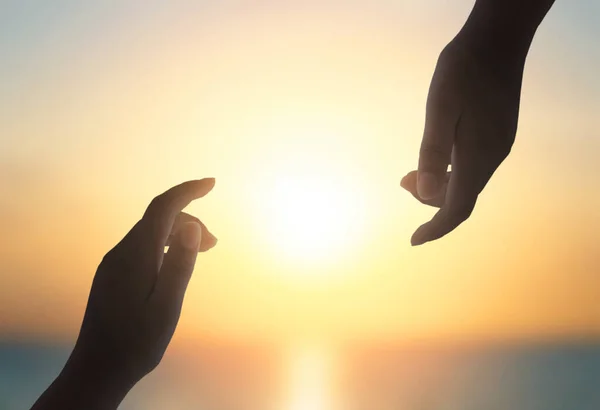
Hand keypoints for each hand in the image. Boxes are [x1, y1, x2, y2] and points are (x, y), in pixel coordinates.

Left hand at [31, 179, 216, 409]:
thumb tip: (192, 225)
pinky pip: (142, 246)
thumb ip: (180, 265)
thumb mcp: (167, 307)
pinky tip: (174, 265)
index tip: (211, 183)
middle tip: (214, 245)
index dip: (187, 190)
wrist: (97, 369)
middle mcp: (121, 252)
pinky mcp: (112, 274)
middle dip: (190, 220)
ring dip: (178, 234)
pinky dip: (164, 245)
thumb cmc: (136, 343)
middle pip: (158, 218)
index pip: (163, 207)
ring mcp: (114, 263)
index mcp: (137, 255)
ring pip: (150, 232)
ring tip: (202, 253)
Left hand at [401, 37, 523, 244]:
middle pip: (460, 198)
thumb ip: (432, 152)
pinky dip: (450, 173)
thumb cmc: (462, 71)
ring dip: (438, 186)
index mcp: (476, 156)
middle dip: (430, 201)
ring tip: (411, 173)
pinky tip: (435, 158)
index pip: (456, 207)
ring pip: (466, 183)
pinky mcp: (497, 135)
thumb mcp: (439, 109)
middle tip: (403, 181)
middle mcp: (492, 157)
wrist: (496, 42)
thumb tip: (422, 193)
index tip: (414, 240)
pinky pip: (472, 168)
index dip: (436, 228)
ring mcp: (498, 146)